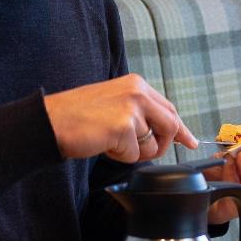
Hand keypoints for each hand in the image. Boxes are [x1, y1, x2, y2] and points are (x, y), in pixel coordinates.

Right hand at [44, 74, 197, 161]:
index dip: (181, 129)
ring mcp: (132, 109)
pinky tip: (104, 144)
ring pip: (153, 144)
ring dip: (135, 152)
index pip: (170, 109)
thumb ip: (141, 113)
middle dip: (163, 145)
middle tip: (147, 151)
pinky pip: (135, 155)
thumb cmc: (79, 116)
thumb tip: (167, 131)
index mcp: (137, 85)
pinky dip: (120, 156)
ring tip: (111, 141)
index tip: (191, 142)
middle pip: (171, 126)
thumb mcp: (115, 104)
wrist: (50, 121)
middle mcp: (138, 92)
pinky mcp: (124, 127)